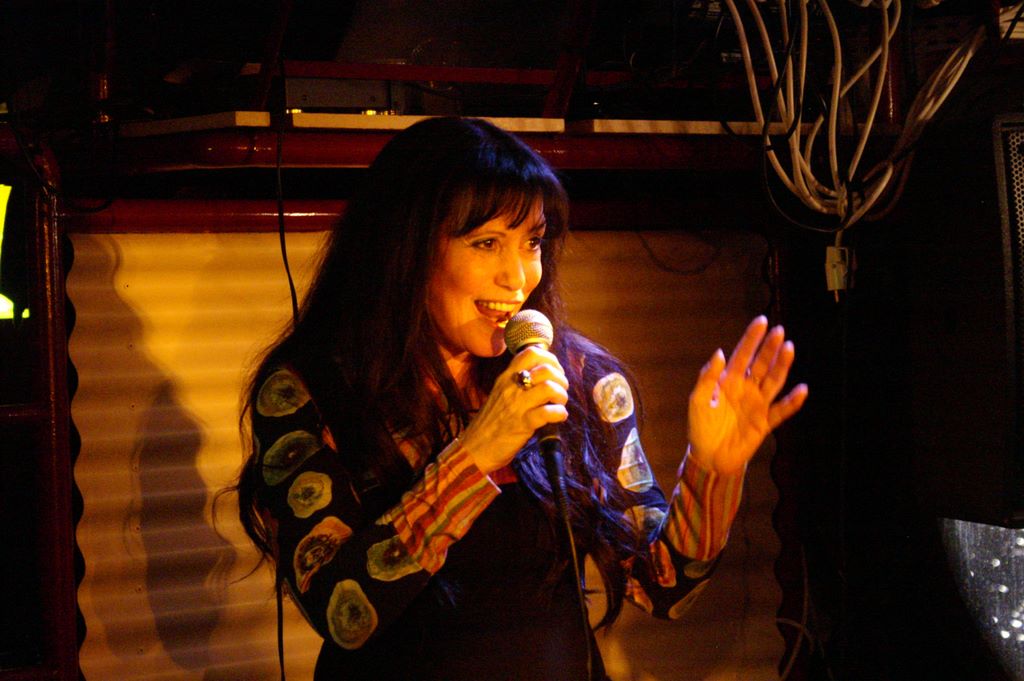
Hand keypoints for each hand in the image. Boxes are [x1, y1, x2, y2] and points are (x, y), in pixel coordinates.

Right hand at [460, 347, 569, 473]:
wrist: (475, 447)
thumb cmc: (491, 421)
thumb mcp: (500, 394)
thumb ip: (517, 382)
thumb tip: (544, 374)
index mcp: (506, 377)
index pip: (530, 353)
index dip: (550, 358)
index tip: (556, 370)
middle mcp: (511, 387)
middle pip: (545, 369)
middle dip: (561, 378)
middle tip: (561, 389)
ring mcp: (516, 405)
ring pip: (549, 388)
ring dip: (562, 395)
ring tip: (560, 403)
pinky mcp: (522, 424)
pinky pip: (548, 412)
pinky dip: (560, 413)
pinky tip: (559, 417)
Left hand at [687, 316, 807, 475]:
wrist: (709, 457)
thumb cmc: (701, 427)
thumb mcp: (699, 401)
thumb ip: (707, 378)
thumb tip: (719, 353)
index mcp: (728, 381)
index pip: (742, 355)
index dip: (752, 339)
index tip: (762, 322)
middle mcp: (746, 389)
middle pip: (761, 364)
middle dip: (770, 348)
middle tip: (779, 331)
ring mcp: (758, 404)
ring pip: (773, 381)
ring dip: (782, 366)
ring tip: (790, 348)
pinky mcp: (765, 422)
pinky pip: (782, 410)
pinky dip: (792, 402)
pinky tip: (801, 390)